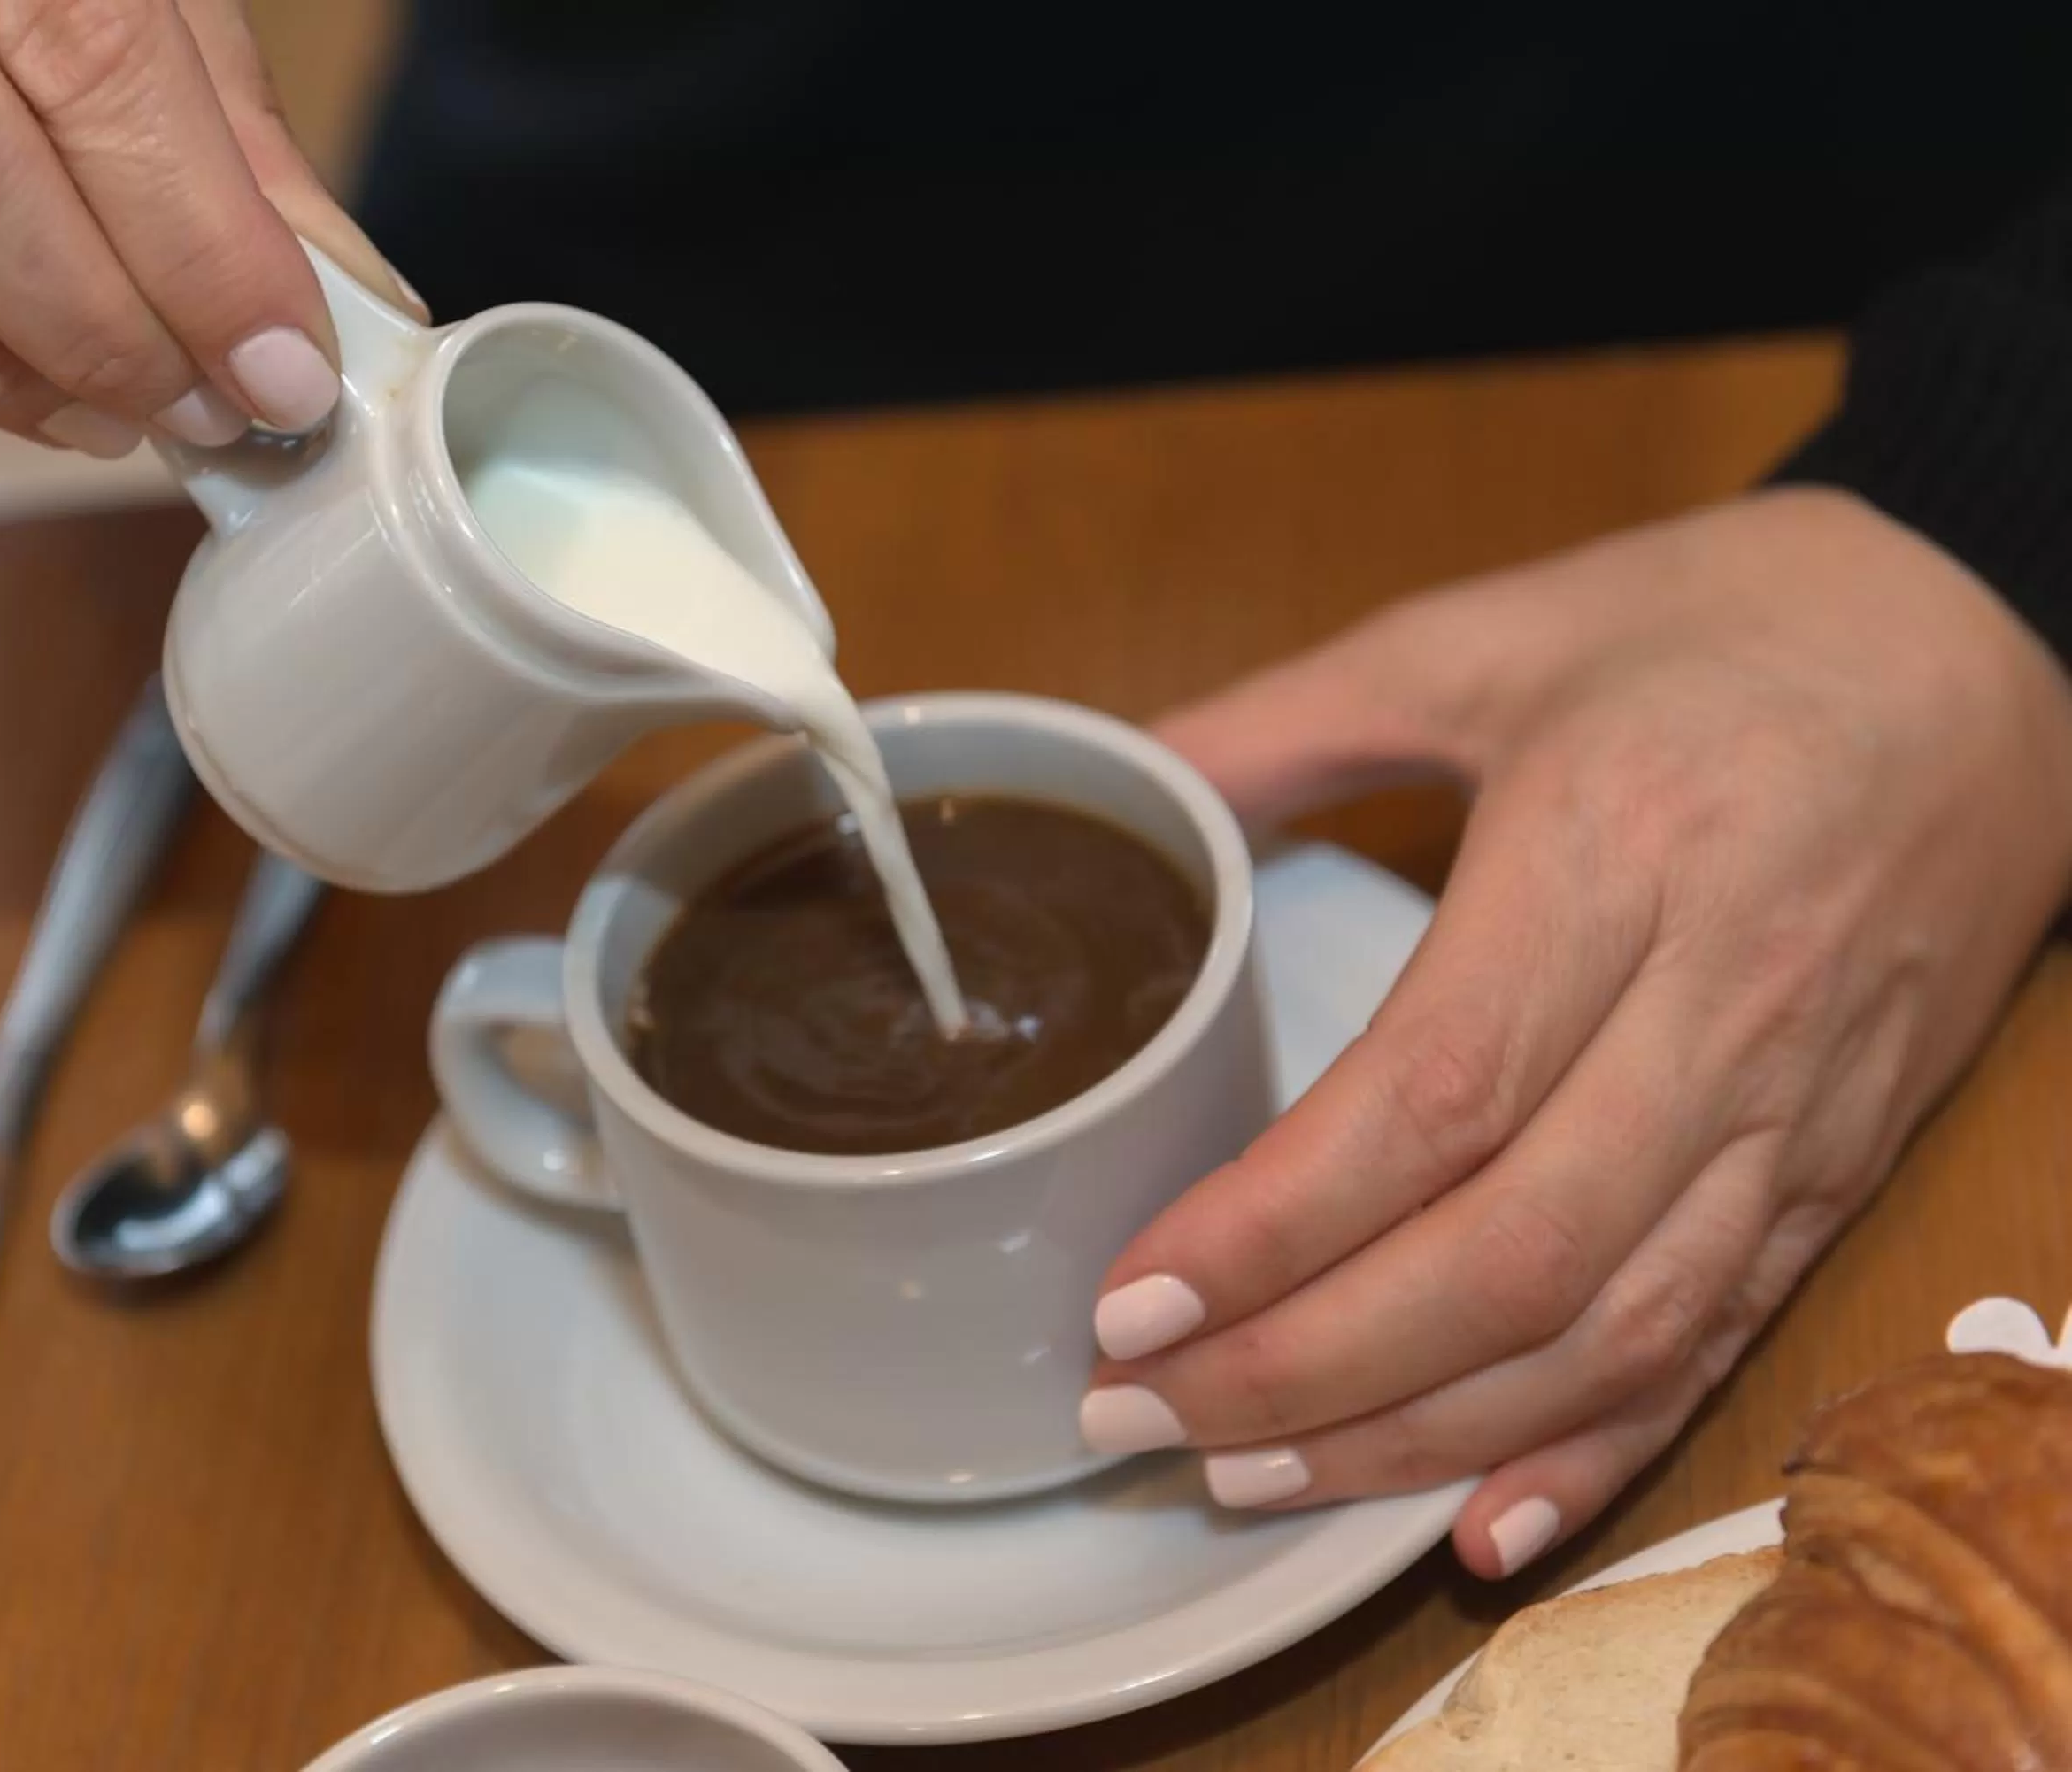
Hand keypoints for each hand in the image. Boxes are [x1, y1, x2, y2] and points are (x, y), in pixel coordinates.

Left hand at [1083, 488, 2071, 1576]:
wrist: (1990, 637)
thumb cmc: (1720, 626)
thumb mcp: (1482, 634)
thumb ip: (1284, 721)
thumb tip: (1120, 780)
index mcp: (1611, 856)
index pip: (1433, 1100)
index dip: (1275, 1229)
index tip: (1133, 1300)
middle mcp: (1716, 1009)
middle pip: (1509, 1256)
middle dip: (1308, 1368)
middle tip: (1139, 1410)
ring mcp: (1795, 1108)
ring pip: (1611, 1329)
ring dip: (1420, 1434)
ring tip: (1247, 1474)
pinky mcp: (1843, 1165)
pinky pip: (1721, 1340)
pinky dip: (1597, 1450)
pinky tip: (1475, 1527)